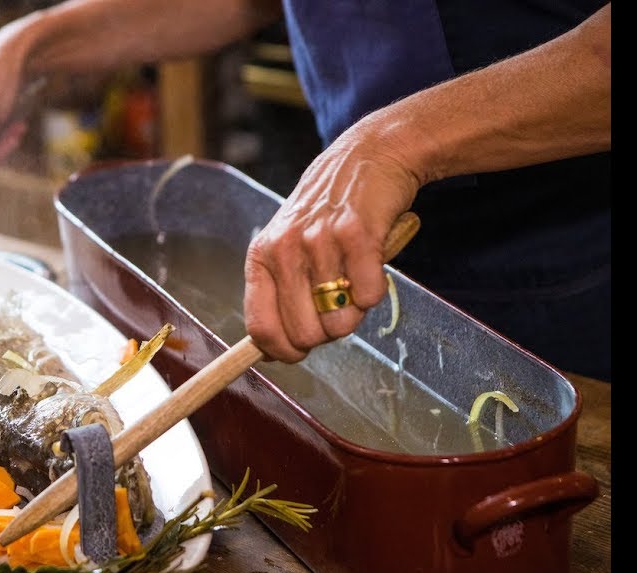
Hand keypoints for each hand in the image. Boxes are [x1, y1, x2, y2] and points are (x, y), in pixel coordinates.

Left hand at [243, 122, 422, 362]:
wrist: (368, 156)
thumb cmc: (326, 212)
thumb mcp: (286, 245)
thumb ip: (278, 293)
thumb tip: (273, 351)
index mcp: (262, 257)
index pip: (260, 329)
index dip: (283, 351)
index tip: (298, 352)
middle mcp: (285, 250)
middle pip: (304, 334)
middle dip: (325, 333)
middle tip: (336, 306)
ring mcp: (320, 242)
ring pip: (340, 322)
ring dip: (354, 311)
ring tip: (354, 278)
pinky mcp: (358, 236)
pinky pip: (370, 297)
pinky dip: (376, 290)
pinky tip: (372, 265)